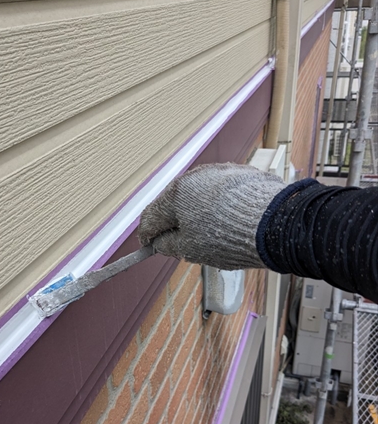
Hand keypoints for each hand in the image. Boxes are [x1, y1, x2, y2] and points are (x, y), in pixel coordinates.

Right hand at [138, 163, 285, 269]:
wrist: (275, 223)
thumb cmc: (229, 237)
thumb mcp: (190, 250)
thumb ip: (168, 245)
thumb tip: (160, 242)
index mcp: (176, 195)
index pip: (152, 216)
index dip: (148, 235)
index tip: (149, 245)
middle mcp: (194, 177)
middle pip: (174, 203)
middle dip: (173, 222)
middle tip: (177, 242)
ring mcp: (218, 173)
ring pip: (198, 195)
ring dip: (196, 213)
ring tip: (208, 234)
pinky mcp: (240, 174)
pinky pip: (220, 191)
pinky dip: (218, 206)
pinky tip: (227, 221)